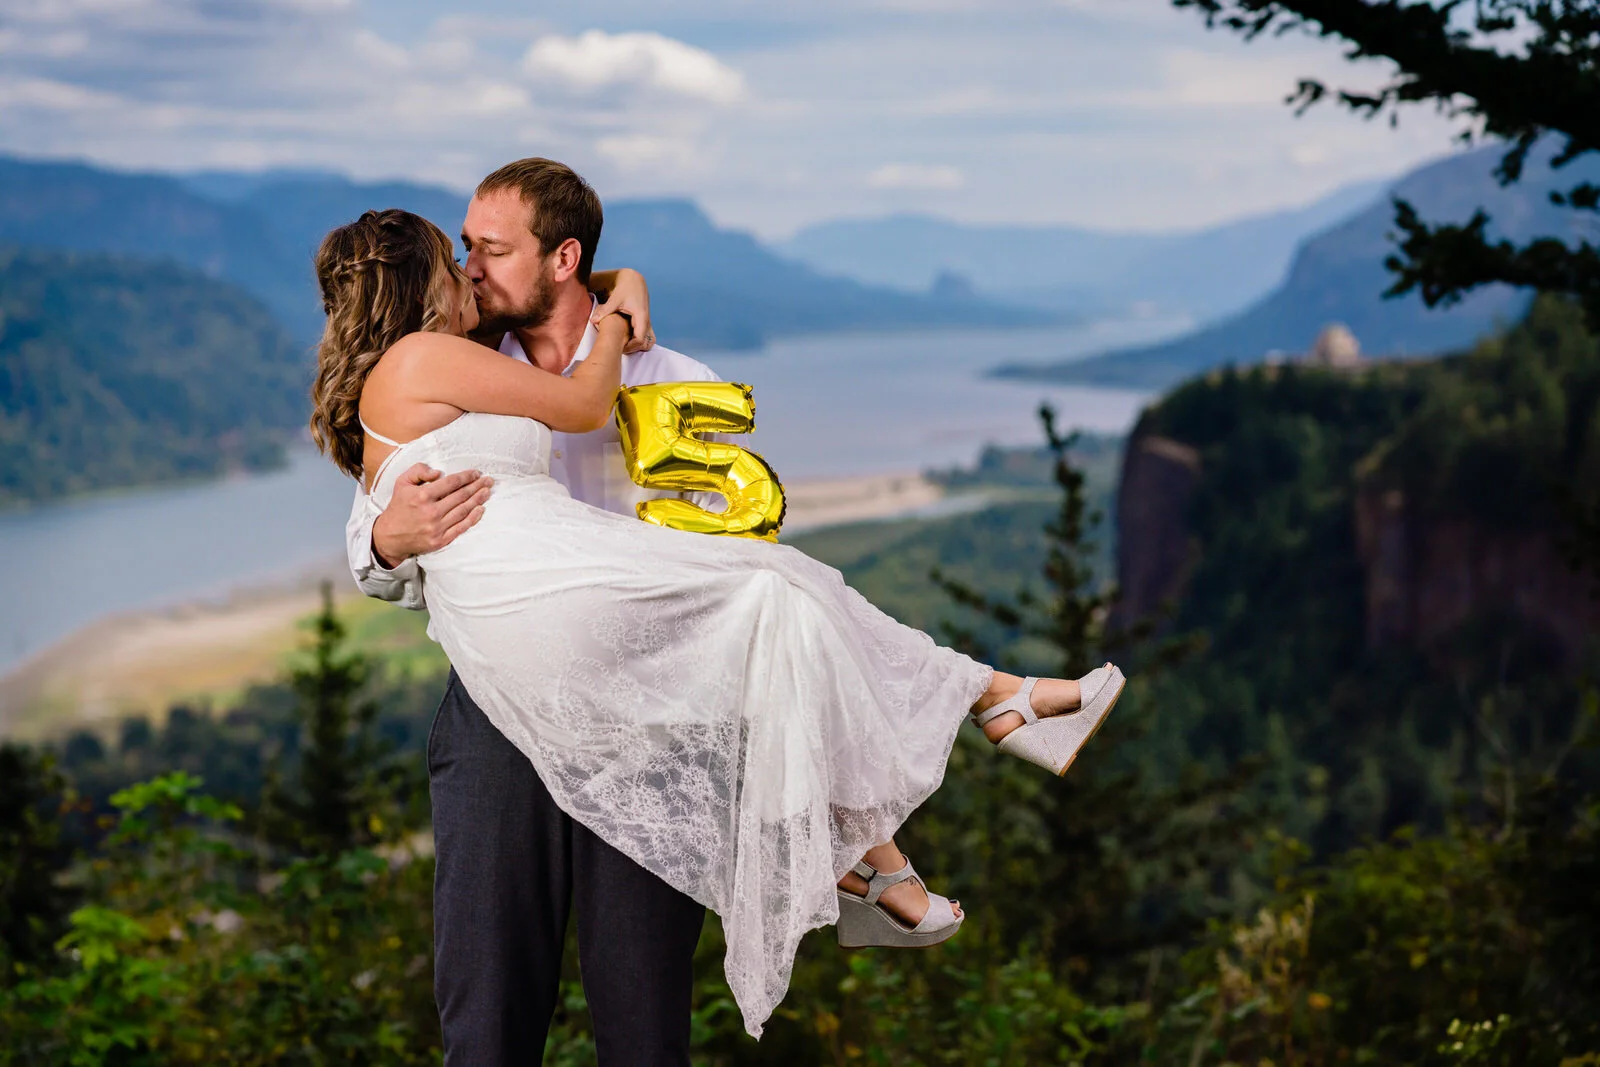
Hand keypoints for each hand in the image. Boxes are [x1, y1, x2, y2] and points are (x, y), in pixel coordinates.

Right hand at [371, 463, 492, 566]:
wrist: (389, 536)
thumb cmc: (398, 506)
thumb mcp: (402, 482)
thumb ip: (419, 471)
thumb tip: (439, 473)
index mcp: (422, 495)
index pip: (451, 483)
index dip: (466, 476)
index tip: (476, 473)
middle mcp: (431, 512)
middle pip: (461, 496)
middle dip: (477, 486)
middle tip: (489, 480)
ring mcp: (436, 527)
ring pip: (463, 510)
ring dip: (478, 500)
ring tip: (487, 492)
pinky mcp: (440, 540)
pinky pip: (461, 527)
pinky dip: (473, 518)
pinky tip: (481, 509)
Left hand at [593, 267, 653, 352]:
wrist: (634, 280)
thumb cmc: (625, 288)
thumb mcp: (615, 299)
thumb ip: (605, 310)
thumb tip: (593, 320)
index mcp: (641, 317)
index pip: (639, 339)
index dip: (629, 347)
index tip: (618, 347)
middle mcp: (647, 321)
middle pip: (645, 344)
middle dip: (632, 349)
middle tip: (618, 349)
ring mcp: (647, 322)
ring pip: (648, 342)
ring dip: (637, 346)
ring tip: (623, 345)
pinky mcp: (645, 321)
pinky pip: (646, 337)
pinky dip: (638, 341)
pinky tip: (626, 339)